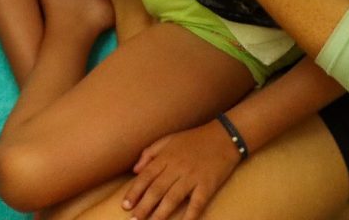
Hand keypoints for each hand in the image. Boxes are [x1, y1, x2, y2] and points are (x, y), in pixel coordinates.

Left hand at [122, 122, 240, 219]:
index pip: (146, 176)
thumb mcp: (169, 139)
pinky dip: (189, 216)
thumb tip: (135, 170)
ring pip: (173, 198)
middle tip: (134, 219)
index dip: (135, 191)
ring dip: (160, 214)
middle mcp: (177, 167)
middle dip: (143, 206)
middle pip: (157, 189)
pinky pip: (196, 203)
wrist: (223, 137)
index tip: (125, 205)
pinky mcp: (207, 185)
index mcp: (167, 156)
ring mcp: (193, 177)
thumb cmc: (194, 139)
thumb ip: (150, 153)